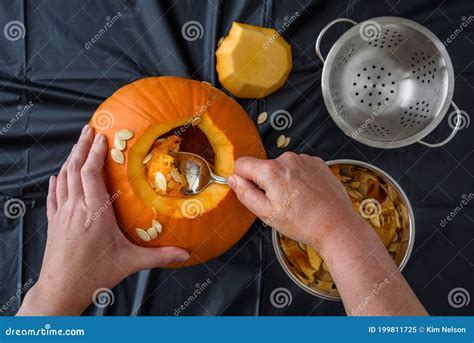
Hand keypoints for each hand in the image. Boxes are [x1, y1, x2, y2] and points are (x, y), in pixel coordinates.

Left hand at [17, 125, 188, 315]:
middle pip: (75, 169)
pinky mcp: (53, 223)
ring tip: (77, 145)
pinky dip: (55, 182)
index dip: (95, 153)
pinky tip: (57, 176)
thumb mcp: (130, 263)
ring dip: (70, 159)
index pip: (91, 174)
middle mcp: (75, 209)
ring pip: (63, 179)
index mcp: (94, 213)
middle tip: (88, 129)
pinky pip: (52, 196)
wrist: (60, 290)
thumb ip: (159, 256)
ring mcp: (61, 215)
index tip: (101, 137)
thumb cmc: (95, 275)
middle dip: (81, 147)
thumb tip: (185, 254)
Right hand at [228, 152, 426, 315]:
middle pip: (263, 166)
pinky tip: (307, 195)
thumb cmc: (302, 223)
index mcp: (271, 170)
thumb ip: (245, 193)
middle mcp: (287, 159)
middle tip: (279, 203)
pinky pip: (298, 167)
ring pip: (281, 167)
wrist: (336, 225)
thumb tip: (232, 178)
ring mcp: (304, 159)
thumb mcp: (266, 213)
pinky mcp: (317, 162)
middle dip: (266, 182)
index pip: (242, 164)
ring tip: (296, 201)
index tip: (252, 192)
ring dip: (283, 180)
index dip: (242, 178)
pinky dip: (298, 178)